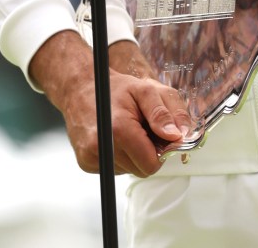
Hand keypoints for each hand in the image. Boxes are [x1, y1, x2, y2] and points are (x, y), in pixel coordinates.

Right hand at [29, 33, 191, 176]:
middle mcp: (102, 147)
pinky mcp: (85, 163)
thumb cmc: (115, 88)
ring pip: (129, 170)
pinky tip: (115, 136)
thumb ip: (163, 113)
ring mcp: (90, 157)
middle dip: (147, 151)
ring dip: (133, 153)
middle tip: (141, 128)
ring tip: (126, 129)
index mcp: (119, 129)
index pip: (151, 164)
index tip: (158, 133)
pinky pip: (115, 168)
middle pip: (141, 170)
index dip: (160, 150)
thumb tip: (177, 137)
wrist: (80, 87)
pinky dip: (120, 155)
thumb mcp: (145, 89)